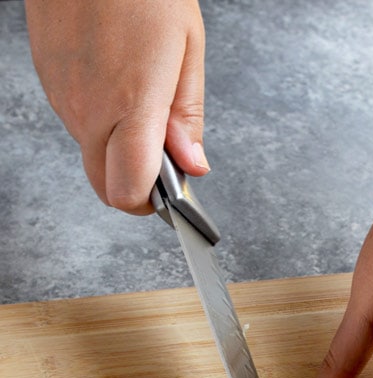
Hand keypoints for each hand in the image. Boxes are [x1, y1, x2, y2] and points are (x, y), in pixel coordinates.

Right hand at [25, 0, 208, 213]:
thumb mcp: (187, 47)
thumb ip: (188, 115)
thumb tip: (193, 165)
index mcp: (131, 105)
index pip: (129, 191)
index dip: (151, 203)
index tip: (171, 191)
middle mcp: (90, 111)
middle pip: (105, 188)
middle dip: (134, 184)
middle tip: (160, 152)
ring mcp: (64, 100)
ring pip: (92, 156)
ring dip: (118, 148)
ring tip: (139, 98)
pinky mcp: (48, 85)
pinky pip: (77, 125)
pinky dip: (99, 121)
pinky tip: (115, 82)